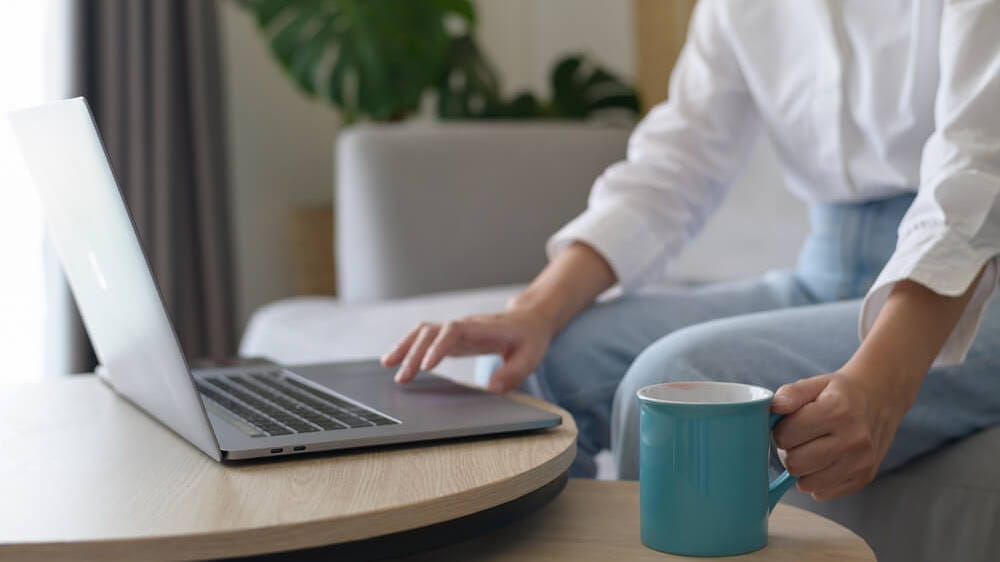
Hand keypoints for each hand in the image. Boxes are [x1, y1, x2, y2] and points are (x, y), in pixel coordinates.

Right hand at [381, 308, 554, 392]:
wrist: (528, 321)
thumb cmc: (529, 339)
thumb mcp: (530, 358)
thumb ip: (513, 373)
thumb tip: (493, 389)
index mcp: (482, 329)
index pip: (454, 331)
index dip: (438, 347)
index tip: (427, 366)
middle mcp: (465, 326)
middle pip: (432, 331)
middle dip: (414, 353)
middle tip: (402, 378)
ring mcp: (456, 330)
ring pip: (424, 331)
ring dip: (405, 346)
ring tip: (388, 365)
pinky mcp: (452, 337)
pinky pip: (426, 338)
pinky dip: (409, 348)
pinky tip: (397, 362)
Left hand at [770, 371, 905, 499]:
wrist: (880, 399)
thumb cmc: (841, 393)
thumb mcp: (815, 384)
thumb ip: (791, 394)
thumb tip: (774, 407)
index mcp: (837, 411)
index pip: (786, 436)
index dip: (780, 430)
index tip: (789, 424)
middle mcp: (853, 439)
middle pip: (795, 464)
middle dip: (788, 451)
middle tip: (798, 439)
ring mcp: (861, 462)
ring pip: (806, 483)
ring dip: (802, 468)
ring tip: (811, 449)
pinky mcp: (864, 478)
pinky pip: (823, 493)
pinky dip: (817, 480)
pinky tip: (824, 461)